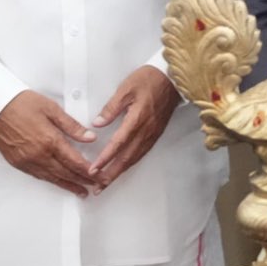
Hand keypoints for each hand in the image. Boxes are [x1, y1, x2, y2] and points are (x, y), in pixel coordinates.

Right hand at [0, 90, 97, 196]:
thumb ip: (72, 126)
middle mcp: (39, 155)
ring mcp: (27, 161)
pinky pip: (39, 176)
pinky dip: (52, 181)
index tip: (101, 176)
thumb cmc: (22, 103)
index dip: (90, 172)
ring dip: (68, 185)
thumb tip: (90, 137)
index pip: (76, 161)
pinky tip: (59, 182)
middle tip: (96, 187)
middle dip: (83, 181)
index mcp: (50, 141)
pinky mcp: (18, 163)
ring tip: (81, 191)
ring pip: (52, 178)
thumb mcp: (52, 109)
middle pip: (66, 173)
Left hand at [90, 66, 179, 188]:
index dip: (105, 158)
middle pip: (127, 157)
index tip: (93, 168)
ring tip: (107, 182)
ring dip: (120, 172)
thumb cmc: (149, 80)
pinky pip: (142, 153)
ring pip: (135, 158)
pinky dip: (131, 164)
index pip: (118, 143)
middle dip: (111, 174)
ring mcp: (152, 134)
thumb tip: (97, 123)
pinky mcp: (156, 134)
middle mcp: (146, 130)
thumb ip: (111, 107)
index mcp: (137, 118)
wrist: (172, 79)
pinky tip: (123, 168)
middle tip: (98, 186)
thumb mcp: (126, 88)